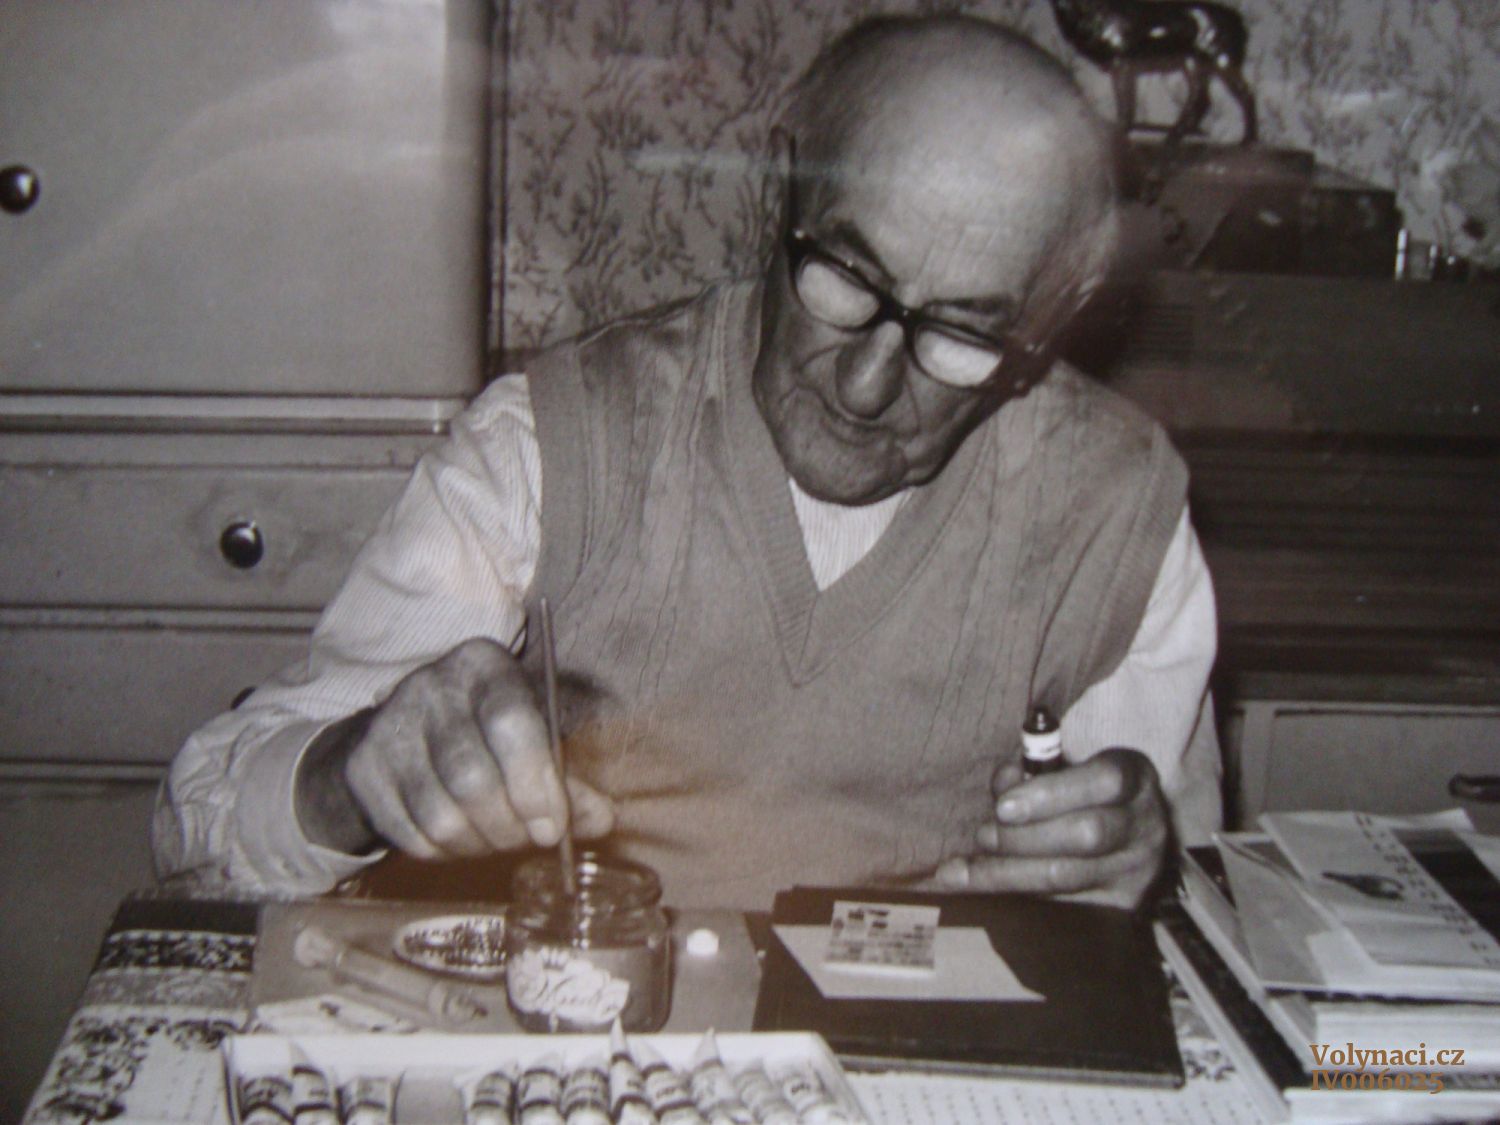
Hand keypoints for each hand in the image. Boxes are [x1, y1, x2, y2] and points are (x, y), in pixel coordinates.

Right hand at [294, 638, 613, 858]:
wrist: (401, 733)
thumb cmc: (487, 735)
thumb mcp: (534, 740)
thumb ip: (569, 780)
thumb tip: (602, 819)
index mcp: (483, 664)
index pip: (510, 720)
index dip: (535, 781)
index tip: (553, 829)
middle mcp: (429, 685)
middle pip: (472, 778)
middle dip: (509, 827)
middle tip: (528, 841)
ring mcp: (388, 726)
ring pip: (441, 815)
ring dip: (479, 845)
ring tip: (496, 839)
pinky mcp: (362, 770)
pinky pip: (411, 835)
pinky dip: (445, 853)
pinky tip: (460, 838)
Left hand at [933, 748, 1168, 908]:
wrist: (1126, 833)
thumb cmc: (1081, 790)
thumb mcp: (1065, 765)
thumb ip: (1032, 769)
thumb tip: (1003, 786)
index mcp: (1135, 777)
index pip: (1104, 780)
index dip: (1050, 794)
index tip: (1003, 806)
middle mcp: (1145, 825)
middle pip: (1086, 835)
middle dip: (1022, 837)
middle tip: (983, 836)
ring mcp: (1136, 870)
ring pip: (1068, 876)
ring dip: (1007, 871)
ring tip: (966, 867)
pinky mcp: (1120, 906)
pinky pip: (1059, 904)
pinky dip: (1011, 894)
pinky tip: (973, 887)